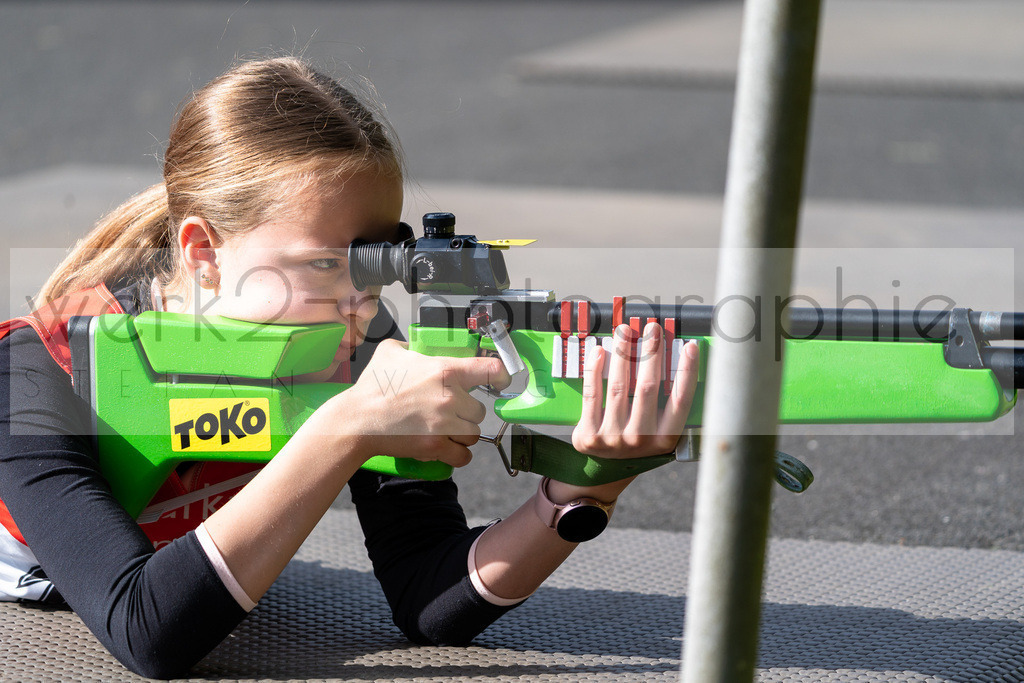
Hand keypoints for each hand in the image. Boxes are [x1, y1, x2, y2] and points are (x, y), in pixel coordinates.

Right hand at [335, 339, 510, 466]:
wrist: (357, 420)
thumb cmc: (372, 387)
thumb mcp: (390, 352)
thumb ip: (410, 346)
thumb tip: (415, 345)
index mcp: (446, 371)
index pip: (491, 369)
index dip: (501, 375)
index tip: (502, 380)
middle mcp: (451, 398)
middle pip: (480, 410)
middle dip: (467, 412)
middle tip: (450, 412)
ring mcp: (444, 424)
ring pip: (474, 433)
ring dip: (464, 433)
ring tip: (447, 430)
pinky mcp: (436, 446)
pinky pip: (463, 455)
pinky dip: (459, 454)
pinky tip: (451, 449)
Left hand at [572, 323, 698, 458]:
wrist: (607, 468)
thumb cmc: (639, 438)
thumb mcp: (660, 429)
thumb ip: (669, 403)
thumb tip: (683, 358)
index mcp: (665, 438)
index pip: (681, 399)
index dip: (687, 372)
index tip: (691, 346)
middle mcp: (641, 439)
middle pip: (648, 387)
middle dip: (651, 352)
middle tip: (653, 328)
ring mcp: (613, 439)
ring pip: (618, 386)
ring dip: (622, 353)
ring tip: (625, 331)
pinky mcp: (588, 436)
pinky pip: (592, 394)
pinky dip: (594, 370)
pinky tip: (599, 351)